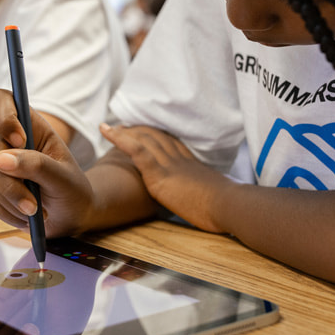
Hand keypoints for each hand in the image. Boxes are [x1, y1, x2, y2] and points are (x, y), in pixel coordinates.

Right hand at [0, 89, 94, 236]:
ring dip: (12, 202)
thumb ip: (36, 165)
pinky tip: (25, 217)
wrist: (70, 217)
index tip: (19, 140)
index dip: (4, 115)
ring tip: (38, 212)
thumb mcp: (63, 178)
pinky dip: (6, 212)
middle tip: (34, 206)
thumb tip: (0, 160)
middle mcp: (10, 141)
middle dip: (11, 184)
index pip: (3, 101)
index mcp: (32, 127)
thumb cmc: (73, 191)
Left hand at [99, 123, 230, 231]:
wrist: (228, 205)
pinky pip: (136, 149)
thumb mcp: (214, 196)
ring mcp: (168, 164)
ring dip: (124, 131)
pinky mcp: (160, 173)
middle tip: (122, 127)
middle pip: (155, 137)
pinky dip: (119, 138)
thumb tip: (206, 201)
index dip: (156, 136)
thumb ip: (204, 193)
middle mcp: (179, 159)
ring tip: (108, 128)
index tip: (146, 132)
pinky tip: (106, 132)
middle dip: (138, 131)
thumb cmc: (226, 207)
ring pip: (144, 139)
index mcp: (191, 164)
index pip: (171, 144)